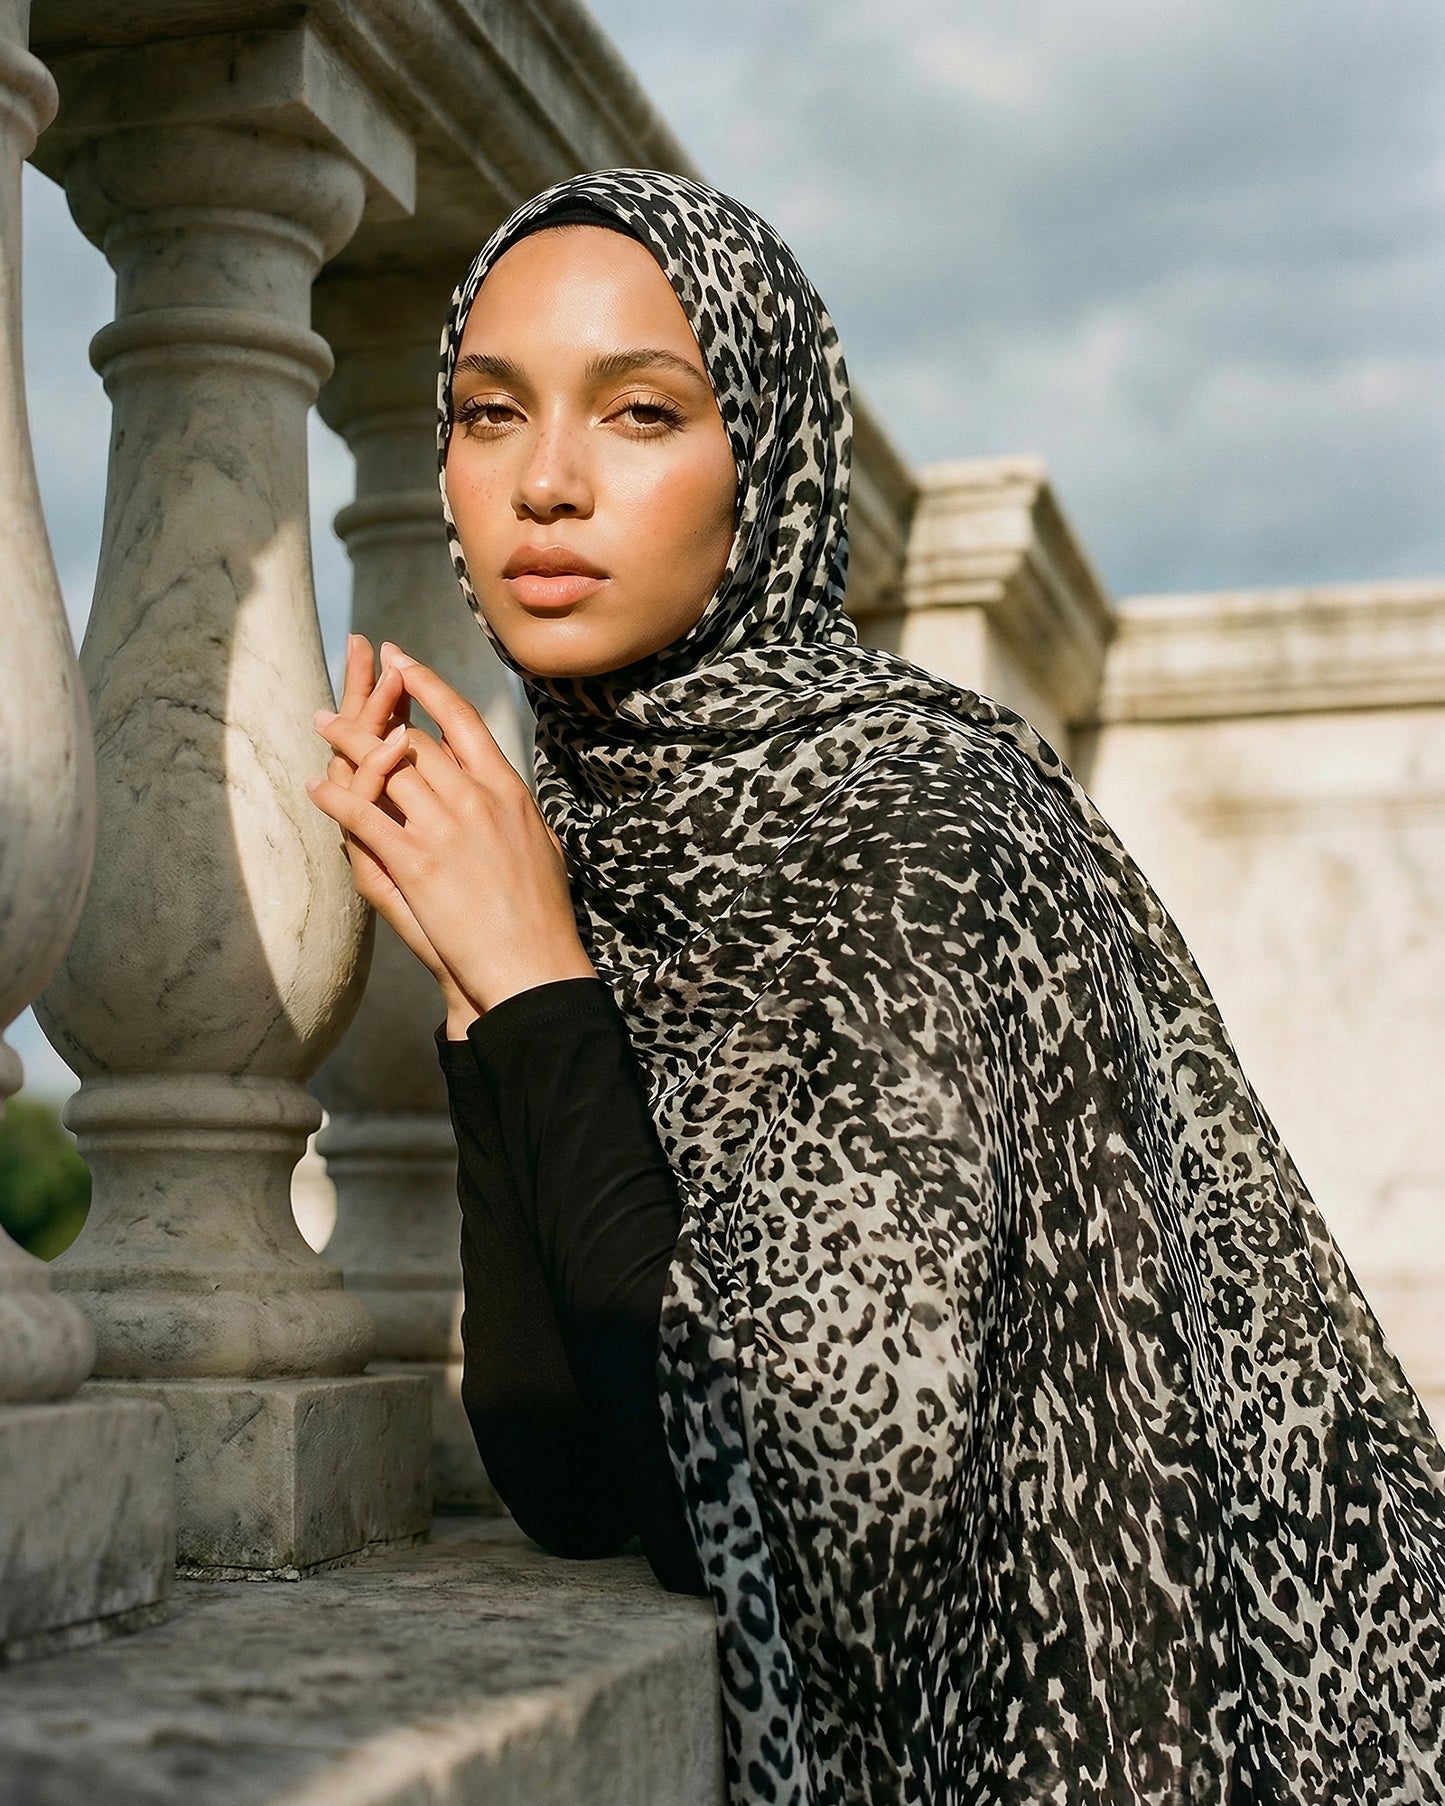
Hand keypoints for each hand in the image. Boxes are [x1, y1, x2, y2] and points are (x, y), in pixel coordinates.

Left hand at [305, 639, 596, 1016]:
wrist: (533, 964)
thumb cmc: (543, 913)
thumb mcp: (541, 844)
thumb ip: (511, 808)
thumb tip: (498, 784)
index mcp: (507, 789)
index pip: (460, 718)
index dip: (425, 683)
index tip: (399, 661)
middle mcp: (474, 798)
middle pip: (414, 737)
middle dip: (374, 709)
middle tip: (345, 694)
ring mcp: (443, 828)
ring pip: (383, 765)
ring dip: (345, 740)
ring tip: (321, 722)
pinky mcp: (415, 862)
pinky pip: (363, 816)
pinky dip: (335, 797)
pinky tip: (317, 786)